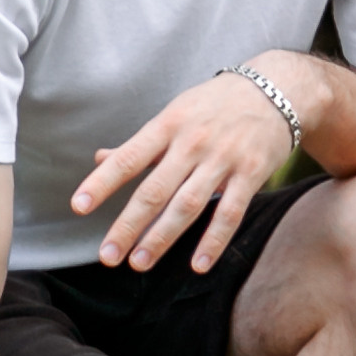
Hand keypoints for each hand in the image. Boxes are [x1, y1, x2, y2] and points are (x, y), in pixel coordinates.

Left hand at [71, 63, 300, 272]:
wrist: (277, 89)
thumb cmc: (216, 104)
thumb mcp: (175, 113)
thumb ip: (140, 143)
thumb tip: (100, 159)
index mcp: (167, 125)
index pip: (128, 158)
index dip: (102, 183)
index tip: (78, 208)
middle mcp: (192, 142)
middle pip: (155, 191)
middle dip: (128, 226)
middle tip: (107, 256)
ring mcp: (223, 159)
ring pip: (188, 206)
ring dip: (162, 238)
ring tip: (139, 264)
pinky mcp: (252, 174)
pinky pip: (231, 213)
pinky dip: (214, 241)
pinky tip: (198, 265)